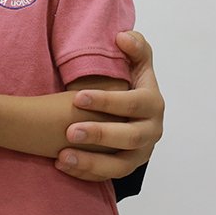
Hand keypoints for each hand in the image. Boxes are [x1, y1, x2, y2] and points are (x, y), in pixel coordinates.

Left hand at [56, 30, 163, 180]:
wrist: (135, 111)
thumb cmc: (130, 81)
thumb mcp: (137, 62)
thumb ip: (135, 46)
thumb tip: (122, 38)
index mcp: (153, 103)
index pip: (134, 103)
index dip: (107, 101)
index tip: (77, 97)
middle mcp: (151, 131)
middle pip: (130, 137)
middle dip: (100, 135)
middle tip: (70, 131)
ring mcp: (141, 153)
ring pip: (121, 166)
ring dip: (92, 163)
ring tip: (63, 157)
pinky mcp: (127, 167)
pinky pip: (108, 176)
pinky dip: (86, 173)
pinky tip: (62, 165)